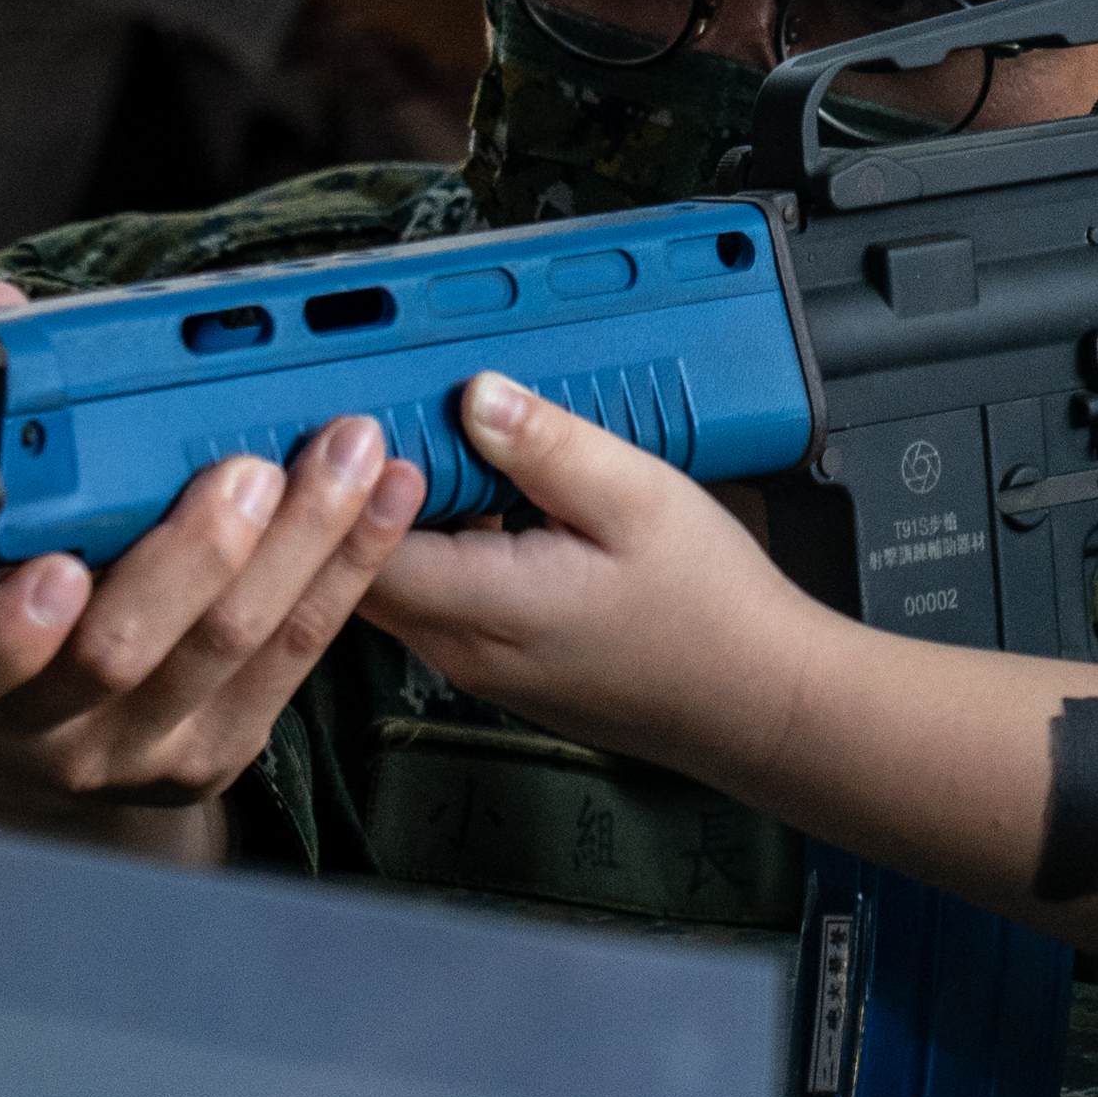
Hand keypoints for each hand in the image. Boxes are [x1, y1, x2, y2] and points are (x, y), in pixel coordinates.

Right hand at [0, 281, 421, 805]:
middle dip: (195, 558)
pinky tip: (385, 500)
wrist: (34, 723)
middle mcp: (34, 729)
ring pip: (228, 646)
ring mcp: (131, 750)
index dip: (12, 626)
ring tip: (345, 457)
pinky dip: (347, 568)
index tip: (60, 566)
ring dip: (301, 545)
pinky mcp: (216, 751)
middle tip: (247, 473)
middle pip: (120, 652)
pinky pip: (296, 654)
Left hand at [360, 372, 826, 757]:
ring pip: (395, 585)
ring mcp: (478, 664)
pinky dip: (439, 549)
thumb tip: (473, 394)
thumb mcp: (636, 499)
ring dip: (398, 521)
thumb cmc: (709, 610)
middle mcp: (462, 648)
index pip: (354, 550)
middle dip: (355, 495)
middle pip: (357, 569)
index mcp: (483, 606)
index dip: (339, 482)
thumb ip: (545, 446)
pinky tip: (484, 503)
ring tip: (433, 446)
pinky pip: (438, 601)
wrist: (759, 701)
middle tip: (379, 416)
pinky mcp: (502, 665)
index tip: (352, 417)